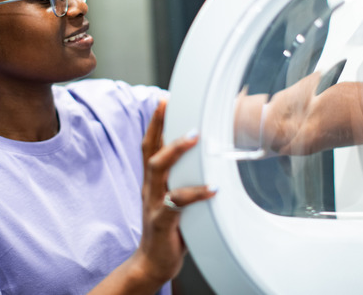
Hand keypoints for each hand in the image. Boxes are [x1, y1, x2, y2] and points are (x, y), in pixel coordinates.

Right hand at [133, 100, 215, 286]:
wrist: (152, 262)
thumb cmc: (169, 228)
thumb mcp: (176, 198)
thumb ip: (187, 179)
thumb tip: (212, 161)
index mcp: (153, 181)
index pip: (150, 145)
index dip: (155, 122)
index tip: (164, 100)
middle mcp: (150, 188)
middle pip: (150, 150)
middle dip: (160, 125)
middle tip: (170, 105)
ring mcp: (154, 203)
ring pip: (159, 170)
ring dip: (176, 151)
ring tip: (194, 137)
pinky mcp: (162, 221)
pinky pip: (176, 204)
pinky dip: (195, 194)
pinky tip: (211, 189)